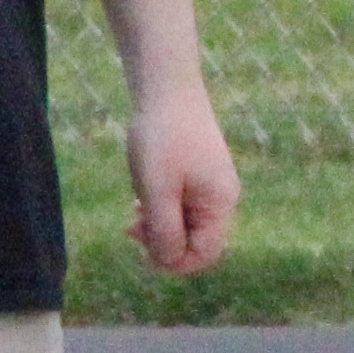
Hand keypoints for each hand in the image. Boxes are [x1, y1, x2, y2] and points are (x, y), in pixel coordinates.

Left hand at [125, 85, 238, 275]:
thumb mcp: (156, 189)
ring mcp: (210, 186)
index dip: (173, 261)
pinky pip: (180, 206)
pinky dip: (159, 208)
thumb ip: (163, 228)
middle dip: (162, 242)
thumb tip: (167, 262)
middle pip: (195, 242)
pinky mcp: (196, 175)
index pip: (204, 254)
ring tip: (133, 211)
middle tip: (131, 226)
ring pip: (185, 224)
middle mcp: (222, 199)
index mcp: (220, 204)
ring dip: (157, 225)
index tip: (140, 247)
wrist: (166, 90)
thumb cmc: (160, 138)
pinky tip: (139, 198)